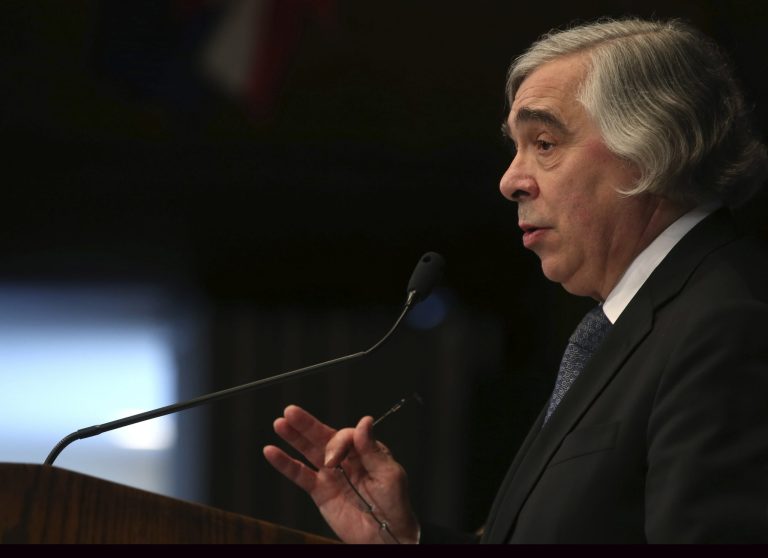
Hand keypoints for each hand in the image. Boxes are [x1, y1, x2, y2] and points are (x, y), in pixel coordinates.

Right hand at [263, 405, 419, 543]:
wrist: (386, 536)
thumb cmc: (395, 504)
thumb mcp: (389, 474)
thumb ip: (372, 450)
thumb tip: (364, 422)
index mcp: (365, 450)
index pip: (345, 436)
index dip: (337, 442)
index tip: (334, 457)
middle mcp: (347, 458)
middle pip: (323, 436)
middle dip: (307, 424)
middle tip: (291, 412)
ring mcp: (332, 474)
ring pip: (309, 451)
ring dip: (294, 437)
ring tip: (280, 423)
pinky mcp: (320, 491)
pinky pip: (300, 475)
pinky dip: (285, 464)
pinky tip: (272, 452)